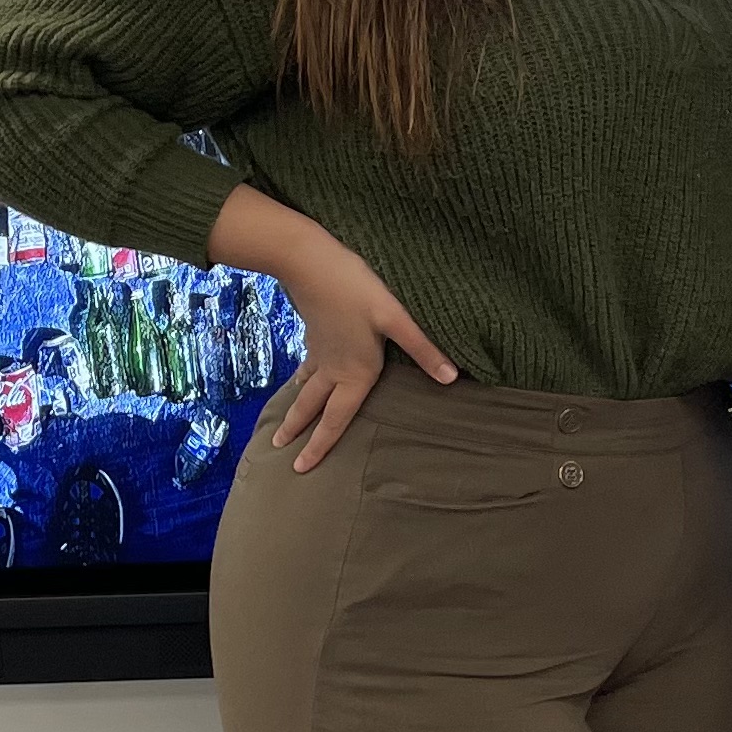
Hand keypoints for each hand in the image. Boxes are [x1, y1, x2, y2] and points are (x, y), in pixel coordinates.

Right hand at [205, 182, 454, 472]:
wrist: (311, 263)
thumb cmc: (357, 291)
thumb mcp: (397, 319)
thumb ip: (423, 349)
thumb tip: (451, 379)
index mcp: (355, 373)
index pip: (335, 419)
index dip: (320, 445)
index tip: (301, 468)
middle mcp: (333, 369)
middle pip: (312, 406)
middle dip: (297, 430)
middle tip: (280, 450)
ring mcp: (320, 352)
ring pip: (305, 387)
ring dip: (295, 407)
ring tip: (284, 424)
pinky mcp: (314, 334)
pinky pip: (306, 367)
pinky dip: (301, 379)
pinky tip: (301, 378)